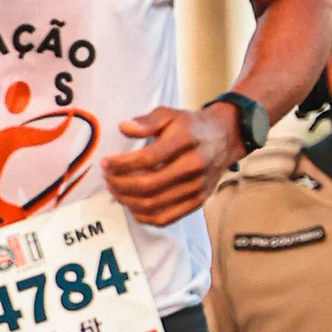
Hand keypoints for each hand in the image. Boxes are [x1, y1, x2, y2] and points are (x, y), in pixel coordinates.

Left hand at [101, 105, 241, 225]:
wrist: (225, 138)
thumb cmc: (191, 126)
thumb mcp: (170, 114)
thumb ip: (146, 121)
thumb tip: (124, 128)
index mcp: (186, 141)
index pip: (148, 159)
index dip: (122, 164)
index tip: (106, 162)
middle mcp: (194, 166)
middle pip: (148, 185)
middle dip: (120, 184)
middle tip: (107, 177)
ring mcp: (197, 188)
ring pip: (154, 204)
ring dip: (127, 200)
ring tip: (115, 189)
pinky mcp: (197, 202)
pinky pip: (165, 218)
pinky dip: (143, 215)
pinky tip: (131, 204)